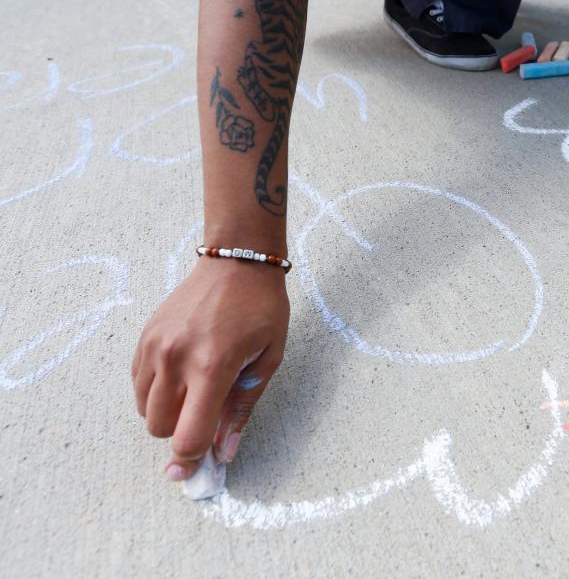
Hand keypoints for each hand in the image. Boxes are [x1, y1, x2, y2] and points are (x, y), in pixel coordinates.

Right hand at [132, 256, 289, 481]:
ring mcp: (155, 347)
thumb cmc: (261, 310)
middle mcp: (175, 358)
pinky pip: (137, 385)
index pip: (187, 434)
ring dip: (167, 413)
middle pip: (159, 427)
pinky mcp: (144, 338)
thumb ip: (242, 409)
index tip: (193, 471)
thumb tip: (224, 452)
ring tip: (195, 391)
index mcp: (211, 367)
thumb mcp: (266, 360)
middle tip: (205, 419)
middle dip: (181, 432)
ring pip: (144, 409)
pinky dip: (155, 392)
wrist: (236, 262)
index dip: (189, 460)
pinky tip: (181, 376)